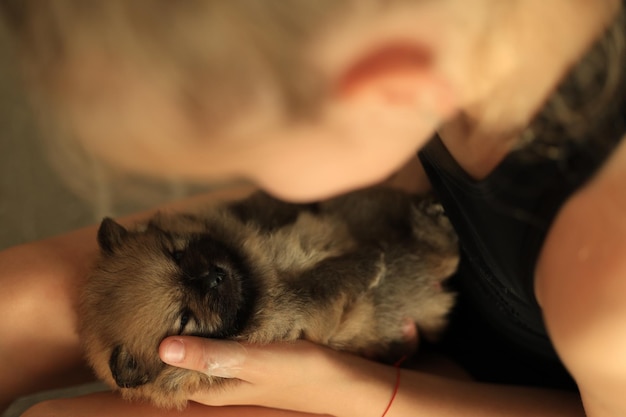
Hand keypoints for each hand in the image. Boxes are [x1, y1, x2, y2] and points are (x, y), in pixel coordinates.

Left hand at [158, 320, 418, 415]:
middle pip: (186, 362)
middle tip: (151, 302)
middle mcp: (226, 383)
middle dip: (169, 337)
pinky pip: (227, 344)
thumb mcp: (257, 361)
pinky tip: (217, 310)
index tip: (133, 321)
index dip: (150, 352)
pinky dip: (217, 330)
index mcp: (218, 388)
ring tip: (176, 299)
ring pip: (206, 352)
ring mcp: (243, 372)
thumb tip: (163, 347)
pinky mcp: (259, 360)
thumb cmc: (305, 374)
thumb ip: (214, 355)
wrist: (351, 383)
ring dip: (193, 332)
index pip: (169, 374)